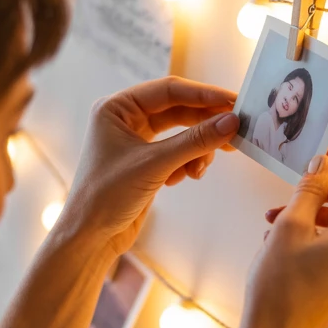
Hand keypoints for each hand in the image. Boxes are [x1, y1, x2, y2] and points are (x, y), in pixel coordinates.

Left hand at [63, 77, 238, 255]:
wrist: (91, 237)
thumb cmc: (107, 195)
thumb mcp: (155, 164)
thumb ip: (195, 141)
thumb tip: (232, 122)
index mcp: (116, 107)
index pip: (168, 90)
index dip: (204, 95)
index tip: (234, 102)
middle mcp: (125, 118)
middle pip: (178, 110)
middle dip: (205, 123)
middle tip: (236, 129)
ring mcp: (136, 140)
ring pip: (182, 133)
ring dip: (197, 149)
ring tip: (200, 169)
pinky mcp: (147, 161)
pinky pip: (178, 152)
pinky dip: (187, 163)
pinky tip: (184, 178)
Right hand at [240, 149, 327, 327]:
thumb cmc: (281, 287)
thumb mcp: (291, 224)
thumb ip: (312, 187)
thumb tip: (322, 164)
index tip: (322, 157)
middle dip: (325, 190)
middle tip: (293, 188)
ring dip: (317, 214)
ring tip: (276, 220)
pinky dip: (323, 236)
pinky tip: (287, 241)